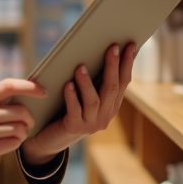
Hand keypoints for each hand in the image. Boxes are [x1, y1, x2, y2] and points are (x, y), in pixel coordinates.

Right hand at [0, 78, 46, 183]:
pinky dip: (16, 143)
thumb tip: (25, 92)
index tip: (43, 91)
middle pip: (20, 110)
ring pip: (20, 128)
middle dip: (29, 118)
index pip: (8, 86)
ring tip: (14, 135)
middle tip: (26, 123)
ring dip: (22, 133)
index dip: (29, 87)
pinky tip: (7, 143)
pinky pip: (14, 143)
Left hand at [20, 42, 135, 165]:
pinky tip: (67, 84)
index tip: (130, 45)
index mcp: (111, 106)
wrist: (52, 138)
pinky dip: (71, 96)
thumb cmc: (68, 110)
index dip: (127, 64)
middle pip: (112, 89)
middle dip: (113, 66)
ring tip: (81, 66)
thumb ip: (94, 81)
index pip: (123, 82)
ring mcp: (91, 124)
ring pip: (94, 101)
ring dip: (87, 82)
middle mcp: (105, 116)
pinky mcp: (74, 128)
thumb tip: (99, 50)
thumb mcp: (85, 96)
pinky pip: (74, 110)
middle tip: (112, 47)